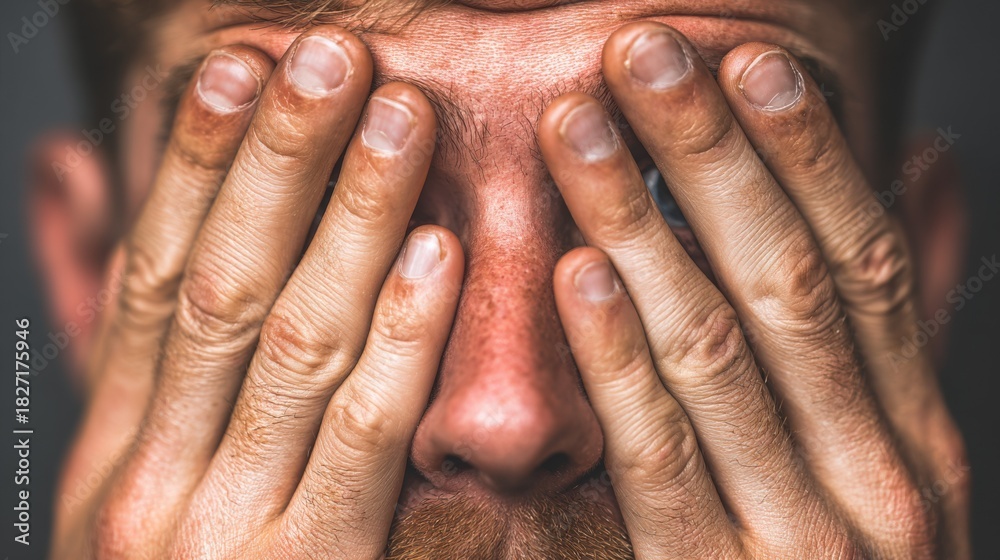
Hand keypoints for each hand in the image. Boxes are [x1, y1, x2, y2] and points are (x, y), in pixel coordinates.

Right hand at [52, 27, 462, 558]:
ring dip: (345, 218)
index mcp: (111, 452)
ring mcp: (219, 533)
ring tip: (394, 116)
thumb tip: (82, 191)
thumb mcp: (139, 485)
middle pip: (219, 284)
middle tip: (331, 54)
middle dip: (279, 162)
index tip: (240, 69)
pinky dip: (398, 336)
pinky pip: (357, 436)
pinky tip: (437, 251)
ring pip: (289, 339)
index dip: (196, 166)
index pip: (156, 276)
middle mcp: (148, 481)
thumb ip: (133, 357)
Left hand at [539, 22, 969, 558]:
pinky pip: (663, 459)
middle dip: (710, 159)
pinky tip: (576, 275)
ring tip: (581, 132)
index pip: (860, 257)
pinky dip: (622, 361)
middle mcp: (877, 468)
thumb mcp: (899, 441)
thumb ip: (900, 321)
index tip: (746, 62)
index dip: (807, 151)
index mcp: (915, 423)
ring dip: (643, 226)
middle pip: (785, 279)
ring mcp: (804, 533)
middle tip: (640, 56)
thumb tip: (929, 167)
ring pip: (717, 349)